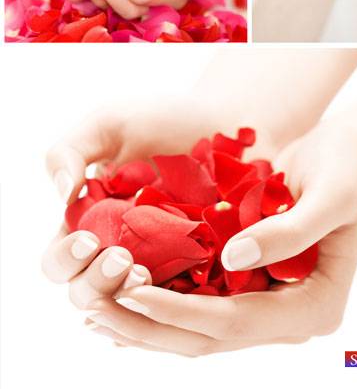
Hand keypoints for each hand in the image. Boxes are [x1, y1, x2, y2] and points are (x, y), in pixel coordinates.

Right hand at [42, 96, 283, 336]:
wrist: (227, 120)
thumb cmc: (164, 118)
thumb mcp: (109, 123)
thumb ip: (69, 151)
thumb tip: (61, 195)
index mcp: (87, 222)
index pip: (59, 260)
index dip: (65, 259)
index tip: (87, 239)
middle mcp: (117, 250)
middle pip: (87, 294)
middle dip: (96, 284)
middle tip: (121, 258)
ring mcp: (157, 266)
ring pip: (128, 307)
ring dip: (128, 299)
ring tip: (145, 274)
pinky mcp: (195, 274)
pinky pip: (178, 303)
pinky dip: (171, 302)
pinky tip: (177, 286)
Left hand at [82, 112, 356, 351]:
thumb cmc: (348, 165)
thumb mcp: (328, 195)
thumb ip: (286, 232)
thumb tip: (231, 260)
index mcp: (316, 308)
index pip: (235, 321)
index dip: (179, 310)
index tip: (131, 289)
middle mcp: (291, 319)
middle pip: (209, 337)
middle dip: (149, 325)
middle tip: (94, 305)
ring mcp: (272, 307)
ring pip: (199, 331)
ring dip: (147, 322)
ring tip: (94, 305)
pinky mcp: (254, 288)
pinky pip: (202, 307)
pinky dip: (163, 302)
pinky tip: (122, 292)